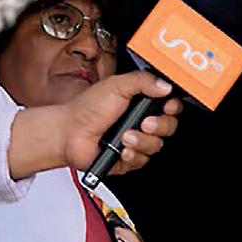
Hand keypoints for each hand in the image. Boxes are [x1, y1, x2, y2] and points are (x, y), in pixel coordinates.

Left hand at [61, 71, 182, 175]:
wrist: (68, 134)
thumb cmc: (88, 109)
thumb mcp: (117, 86)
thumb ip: (143, 80)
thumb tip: (166, 85)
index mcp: (143, 102)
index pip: (171, 105)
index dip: (173, 107)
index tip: (168, 106)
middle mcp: (142, 121)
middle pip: (169, 126)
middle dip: (160, 125)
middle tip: (145, 122)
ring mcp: (137, 140)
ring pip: (157, 145)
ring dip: (142, 141)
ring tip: (125, 136)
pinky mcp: (129, 158)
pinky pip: (143, 160)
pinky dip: (132, 155)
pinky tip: (121, 149)